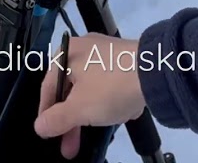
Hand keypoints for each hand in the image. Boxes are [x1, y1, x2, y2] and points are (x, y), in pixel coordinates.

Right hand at [34, 33, 146, 158]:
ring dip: (95, 113)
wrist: (158, 71)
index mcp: (66, 54)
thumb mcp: (79, 108)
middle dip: (72, 121)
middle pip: (70, 90)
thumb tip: (39, 126)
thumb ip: (56, 119)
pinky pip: (111, 83)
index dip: (47, 115)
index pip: (48, 88)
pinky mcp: (125, 59)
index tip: (49, 135)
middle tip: (70, 148)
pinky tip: (124, 111)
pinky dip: (113, 100)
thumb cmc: (110, 87)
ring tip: (107, 125)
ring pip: (92, 89)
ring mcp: (106, 52)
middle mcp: (84, 48)